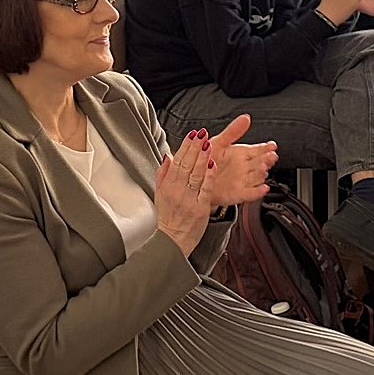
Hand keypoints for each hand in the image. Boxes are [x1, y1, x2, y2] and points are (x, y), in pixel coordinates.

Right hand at [155, 129, 213, 256]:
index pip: (177, 161)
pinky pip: (205, 189)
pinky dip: (209, 176)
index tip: (192, 135)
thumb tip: (168, 156)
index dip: (185, 146)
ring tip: (208, 144)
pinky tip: (213, 165)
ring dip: (202, 158)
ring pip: (196, 174)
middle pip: (186, 165)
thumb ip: (163, 174)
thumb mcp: (160, 194)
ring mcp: (189, 199)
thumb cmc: (168, 218)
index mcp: (167, 186)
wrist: (172, 241)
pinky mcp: (200, 208)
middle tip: (201, 134)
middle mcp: (177, 191)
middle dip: (195, 147)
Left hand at [202, 114, 276, 206]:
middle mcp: (243, 168)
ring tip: (264, 167)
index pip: (258, 150)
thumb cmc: (204, 161)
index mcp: (240, 154)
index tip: (272, 145)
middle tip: (272, 155)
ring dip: (262, 173)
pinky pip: (250, 193)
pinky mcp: (237, 194)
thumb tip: (246, 118)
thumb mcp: (218, 142)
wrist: (194, 180)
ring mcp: (242, 181)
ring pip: (256, 177)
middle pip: (260, 163)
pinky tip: (264, 188)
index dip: (266, 148)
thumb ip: (233, 131)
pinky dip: (258, 192)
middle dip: (267, 159)